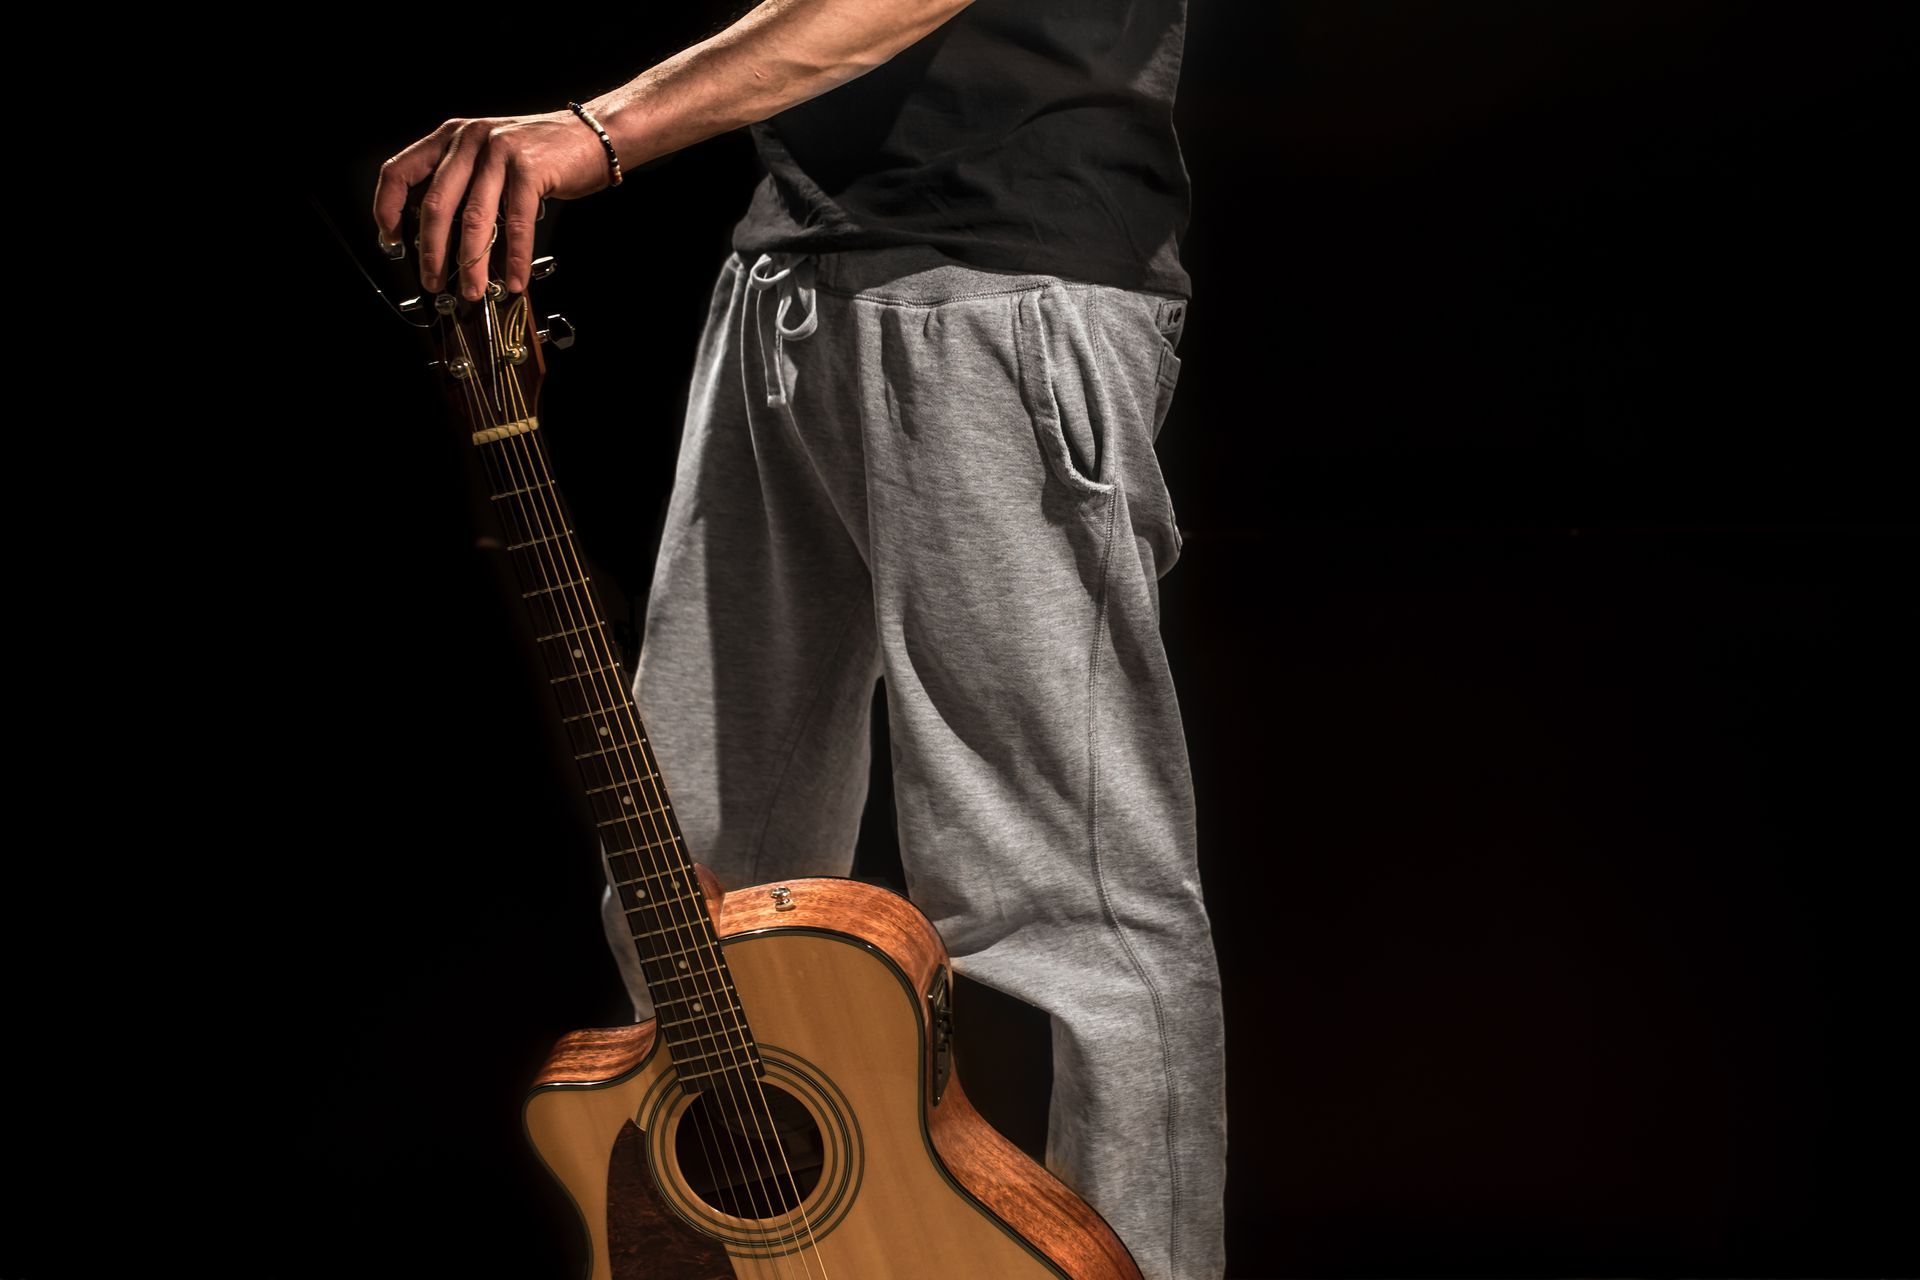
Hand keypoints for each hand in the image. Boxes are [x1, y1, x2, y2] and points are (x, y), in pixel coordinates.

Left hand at [372, 111, 612, 299]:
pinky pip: (515, 221)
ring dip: (471, 261)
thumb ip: (464, 184)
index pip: (401, 170)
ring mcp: (500, 152)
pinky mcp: (529, 168)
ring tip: (472, 289)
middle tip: (433, 280)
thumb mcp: (489, 158)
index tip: (391, 239)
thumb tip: (441, 239)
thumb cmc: (541, 154)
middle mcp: (471, 140)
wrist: (590, 137)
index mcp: (452, 138)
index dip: (387, 207)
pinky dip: (515, 256)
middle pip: (436, 203)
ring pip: (474, 217)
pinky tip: (515, 278)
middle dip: (431, 250)